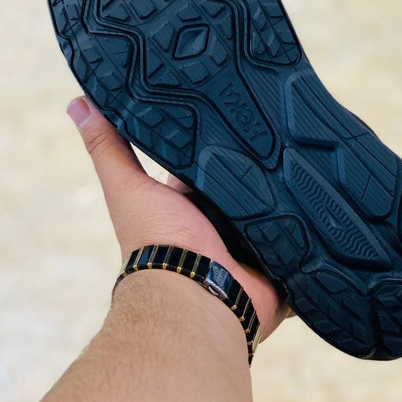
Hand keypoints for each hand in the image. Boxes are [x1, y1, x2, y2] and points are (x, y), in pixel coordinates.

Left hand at [67, 96, 289, 339]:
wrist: (197, 298)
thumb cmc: (157, 243)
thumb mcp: (128, 186)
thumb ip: (107, 147)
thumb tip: (77, 103)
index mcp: (187, 203)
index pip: (206, 161)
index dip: (217, 138)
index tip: (232, 103)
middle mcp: (218, 221)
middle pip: (244, 182)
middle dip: (259, 161)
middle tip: (283, 122)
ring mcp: (250, 241)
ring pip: (274, 205)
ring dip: (287, 190)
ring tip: (309, 150)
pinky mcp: (279, 258)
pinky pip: (301, 236)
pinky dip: (309, 223)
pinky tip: (325, 195)